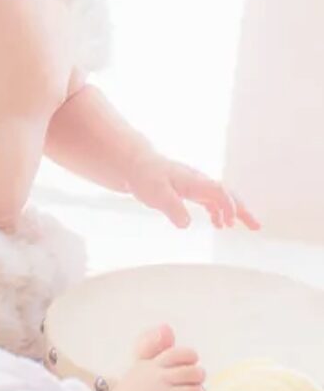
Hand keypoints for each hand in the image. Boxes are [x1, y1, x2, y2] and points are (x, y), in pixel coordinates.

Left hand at [125, 156, 261, 230]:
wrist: (134, 163)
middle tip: (256, 226)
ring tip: (246, 227)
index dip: (228, 206)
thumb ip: (172, 208)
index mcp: (193, 181)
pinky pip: (211, 200)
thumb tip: (187, 223)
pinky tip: (219, 224)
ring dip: (235, 212)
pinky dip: (219, 211)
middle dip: (243, 210)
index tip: (231, 222)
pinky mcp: (189, 189)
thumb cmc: (145, 176)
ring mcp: (195, 185)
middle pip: (227, 194)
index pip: (218, 191)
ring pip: (221, 198)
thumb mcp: (156, 193)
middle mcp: (198, 181)